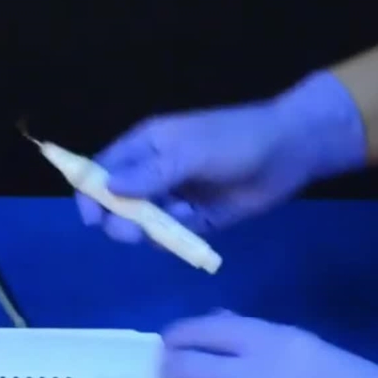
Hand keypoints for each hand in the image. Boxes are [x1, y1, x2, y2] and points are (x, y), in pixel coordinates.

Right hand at [77, 71, 367, 242]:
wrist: (288, 152)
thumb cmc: (235, 141)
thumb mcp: (189, 153)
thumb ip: (150, 173)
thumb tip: (108, 188)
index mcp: (145, 146)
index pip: (102, 170)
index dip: (90, 193)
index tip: (91, 218)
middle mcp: (153, 172)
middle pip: (117, 202)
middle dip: (120, 219)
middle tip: (134, 232)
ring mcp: (174, 197)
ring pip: (143, 223)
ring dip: (150, 229)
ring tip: (176, 221)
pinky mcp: (195, 219)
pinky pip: (171, 235)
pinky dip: (175, 236)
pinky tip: (194, 223)